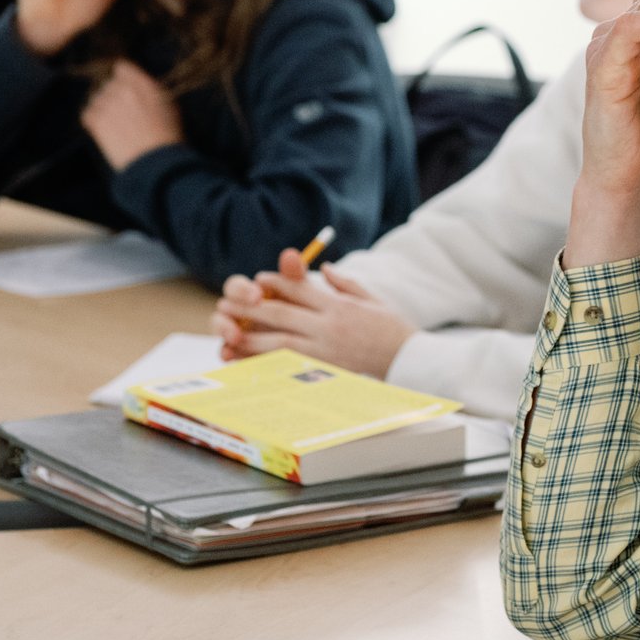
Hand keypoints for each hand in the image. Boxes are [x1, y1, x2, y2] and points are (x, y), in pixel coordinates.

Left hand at [82, 58, 181, 168]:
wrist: (155, 162)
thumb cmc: (168, 137)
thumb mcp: (169, 106)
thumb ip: (153, 92)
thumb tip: (142, 88)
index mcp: (142, 83)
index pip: (121, 67)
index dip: (122, 78)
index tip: (125, 88)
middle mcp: (123, 89)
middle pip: (107, 84)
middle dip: (113, 95)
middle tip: (122, 112)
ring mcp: (108, 104)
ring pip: (96, 99)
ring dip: (102, 109)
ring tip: (114, 125)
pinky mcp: (97, 121)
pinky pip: (87, 114)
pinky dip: (93, 121)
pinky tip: (104, 131)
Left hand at [212, 250, 413, 375]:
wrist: (412, 361)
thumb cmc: (394, 329)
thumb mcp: (372, 299)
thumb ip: (344, 284)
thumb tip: (323, 268)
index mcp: (338, 305)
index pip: (299, 288)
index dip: (274, 283)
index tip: (257, 280)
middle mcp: (329, 325)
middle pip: (281, 313)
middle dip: (251, 308)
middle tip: (227, 305)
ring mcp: (326, 350)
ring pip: (279, 341)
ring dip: (250, 338)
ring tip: (229, 335)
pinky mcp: (325, 371)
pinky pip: (289, 367)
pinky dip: (267, 365)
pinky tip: (249, 364)